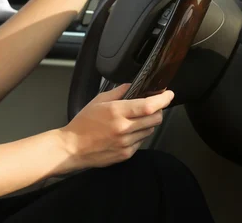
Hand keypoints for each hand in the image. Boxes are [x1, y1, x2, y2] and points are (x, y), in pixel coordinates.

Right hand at [59, 84, 173, 169]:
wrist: (72, 147)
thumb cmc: (83, 124)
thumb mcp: (98, 101)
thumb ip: (118, 92)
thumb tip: (133, 86)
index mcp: (117, 112)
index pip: (149, 105)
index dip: (163, 99)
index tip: (168, 94)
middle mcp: (124, 128)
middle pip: (156, 119)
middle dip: (158, 111)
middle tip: (152, 106)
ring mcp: (126, 143)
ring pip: (150, 130)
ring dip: (148, 123)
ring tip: (135, 120)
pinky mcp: (126, 154)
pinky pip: (141, 141)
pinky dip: (139, 135)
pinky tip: (127, 132)